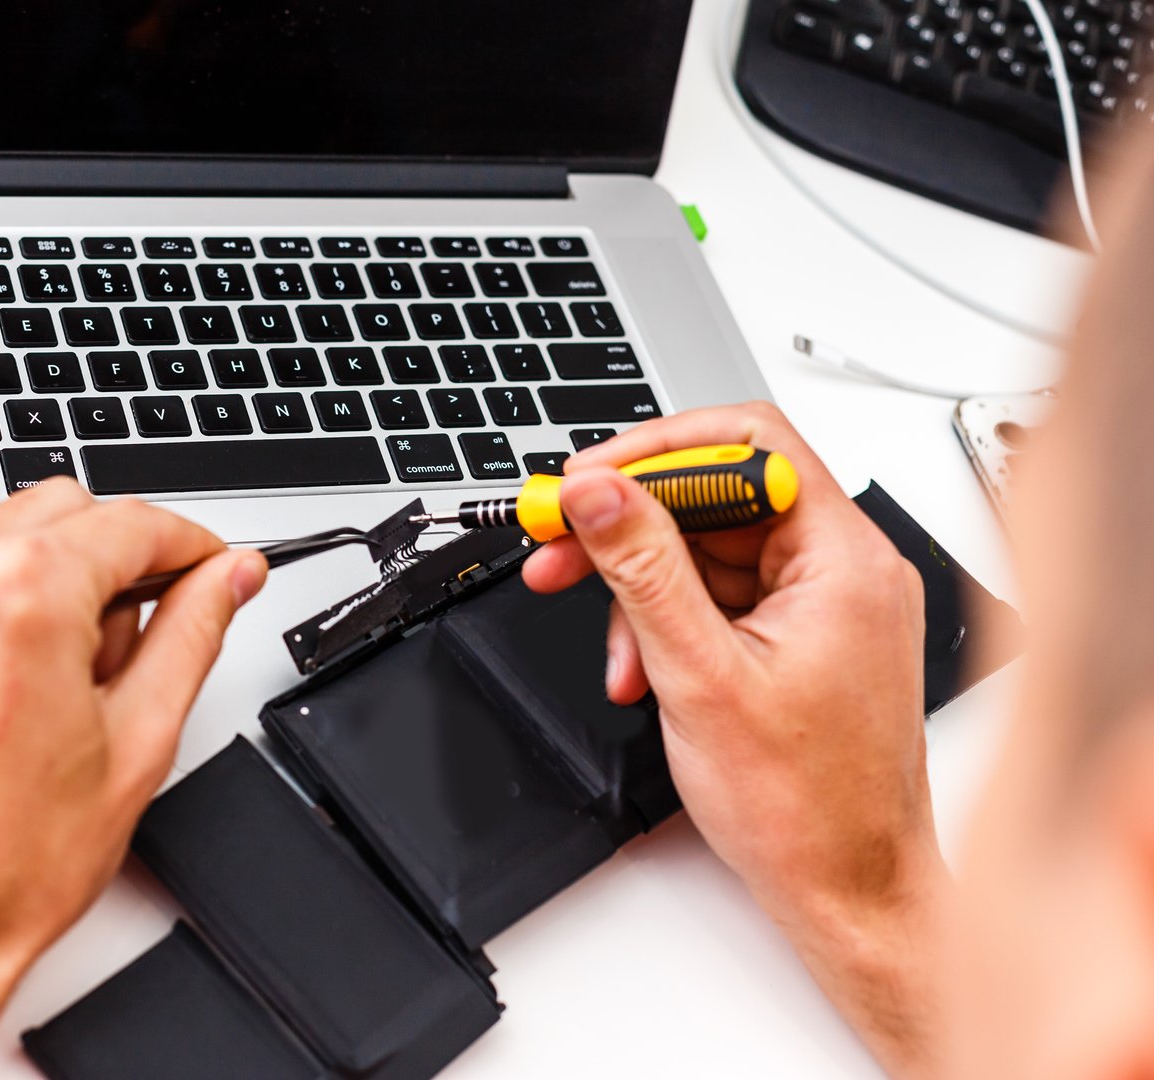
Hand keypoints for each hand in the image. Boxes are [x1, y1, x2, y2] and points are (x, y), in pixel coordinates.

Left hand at [0, 479, 266, 1079]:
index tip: (210, 569)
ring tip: (56, 679)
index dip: (190, 546)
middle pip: (61, 510)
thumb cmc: (6, 865)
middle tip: (131, 645)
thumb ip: (191, 634)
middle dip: (113, 560)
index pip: (131, 523)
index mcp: (21, 598)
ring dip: (42, 578)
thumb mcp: (139, 742)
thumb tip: (227, 578)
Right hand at [523, 404, 946, 1077]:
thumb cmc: (807, 809)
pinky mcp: (805, 637)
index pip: (748, 443)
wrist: (848, 892)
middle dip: (631, 525)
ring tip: (611, 646)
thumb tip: (598, 493)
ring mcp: (826, 605)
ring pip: (711, 551)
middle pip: (719, 496)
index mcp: (843, 560)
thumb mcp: (699, 676)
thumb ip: (642, 570)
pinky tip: (641, 669)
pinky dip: (671, 623)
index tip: (587, 482)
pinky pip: (722, 598)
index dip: (655, 450)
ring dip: (643, 589)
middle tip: (558, 545)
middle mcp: (845, 569)